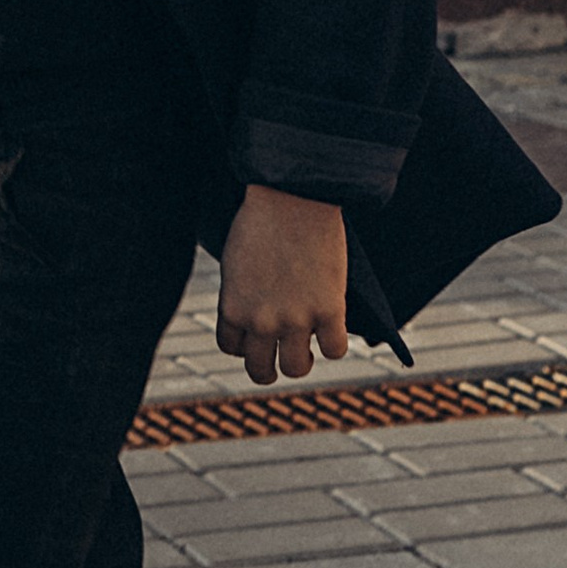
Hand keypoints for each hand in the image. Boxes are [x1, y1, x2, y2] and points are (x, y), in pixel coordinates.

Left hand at [217, 186, 348, 386]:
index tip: (254, 340)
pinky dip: (335, 343)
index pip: (231, 347)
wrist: (292, 198)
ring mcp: (296, 320)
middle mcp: (261, 322)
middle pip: (260, 369)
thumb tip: (253, 313)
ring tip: (307, 350)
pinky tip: (333, 329)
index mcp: (232, 308)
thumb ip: (241, 293)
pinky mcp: (329, 311)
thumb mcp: (235, 262)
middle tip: (280, 360)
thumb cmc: (261, 220)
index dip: (244, 346)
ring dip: (302, 362)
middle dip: (268, 369)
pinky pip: (335, 349)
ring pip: (296, 367)